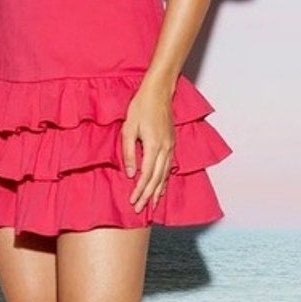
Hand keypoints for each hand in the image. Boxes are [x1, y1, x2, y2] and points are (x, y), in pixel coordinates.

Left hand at [122, 82, 175, 211]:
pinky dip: (165, 181)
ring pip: (165, 175)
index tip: (132, 201)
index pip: (146, 175)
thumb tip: (131, 174)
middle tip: (140, 209)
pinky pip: (169, 167)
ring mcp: (171, 147)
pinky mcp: (172, 144)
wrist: (158, 92)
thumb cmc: (141, 107)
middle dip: (148, 196)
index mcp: (153, 145)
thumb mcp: (128, 128)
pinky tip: (161, 188)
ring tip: (152, 205)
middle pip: (157, 179)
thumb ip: (129, 152)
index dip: (139, 190)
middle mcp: (165, 149)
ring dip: (158, 192)